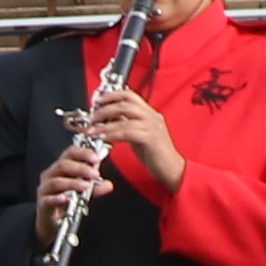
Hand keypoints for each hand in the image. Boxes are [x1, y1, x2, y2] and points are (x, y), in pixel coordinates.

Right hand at [38, 123, 112, 230]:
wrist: (51, 221)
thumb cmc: (66, 200)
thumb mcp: (83, 192)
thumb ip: (94, 187)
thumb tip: (108, 184)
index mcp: (61, 168)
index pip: (70, 153)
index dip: (83, 153)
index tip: (96, 158)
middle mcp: (51, 175)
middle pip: (63, 165)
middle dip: (81, 168)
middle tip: (95, 174)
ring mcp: (45, 189)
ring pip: (57, 181)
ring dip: (73, 183)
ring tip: (86, 186)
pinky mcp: (42, 203)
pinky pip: (48, 199)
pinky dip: (56, 198)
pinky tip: (65, 198)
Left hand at [78, 78, 184, 192]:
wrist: (172, 170)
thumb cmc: (156, 154)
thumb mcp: (139, 135)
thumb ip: (127, 125)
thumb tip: (110, 119)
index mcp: (149, 113)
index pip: (130, 95)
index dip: (112, 95)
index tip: (98, 100)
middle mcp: (152, 116)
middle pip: (125, 103)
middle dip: (105, 108)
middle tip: (92, 117)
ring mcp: (153, 126)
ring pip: (125, 117)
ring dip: (105, 123)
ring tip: (93, 129)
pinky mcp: (151, 138)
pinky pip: (128, 132)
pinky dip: (113, 134)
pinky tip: (104, 137)